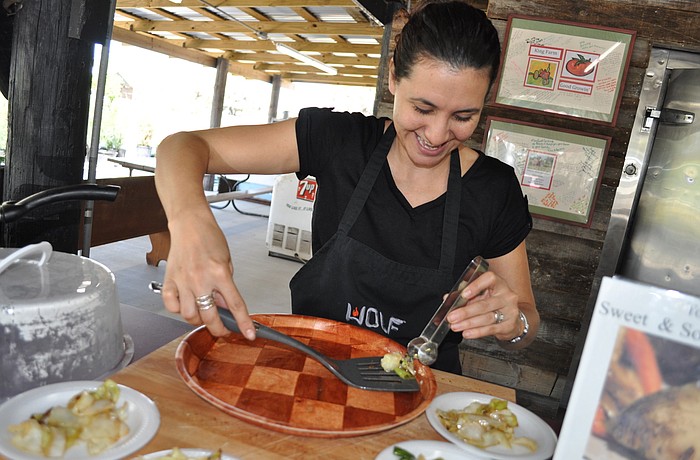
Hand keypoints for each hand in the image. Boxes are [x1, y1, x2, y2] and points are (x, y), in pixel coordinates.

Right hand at [159, 211, 255, 340]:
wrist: (190, 224)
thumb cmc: (209, 238)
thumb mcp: (227, 262)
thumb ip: (226, 286)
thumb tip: (226, 308)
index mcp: (220, 273)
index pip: (235, 305)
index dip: (244, 323)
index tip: (249, 334)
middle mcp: (201, 279)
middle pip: (210, 317)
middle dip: (219, 329)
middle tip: (222, 329)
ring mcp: (183, 281)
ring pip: (189, 315)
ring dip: (198, 319)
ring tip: (203, 312)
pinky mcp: (169, 280)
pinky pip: (171, 305)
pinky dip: (178, 309)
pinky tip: (185, 303)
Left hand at [445, 271, 523, 341]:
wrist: (511, 318)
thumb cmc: (493, 302)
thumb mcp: (480, 295)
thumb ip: (464, 296)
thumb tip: (447, 299)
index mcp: (498, 283)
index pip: (489, 279)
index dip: (476, 286)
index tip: (463, 294)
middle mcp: (506, 295)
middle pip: (484, 304)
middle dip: (465, 312)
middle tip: (452, 317)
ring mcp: (510, 310)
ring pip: (487, 318)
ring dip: (468, 323)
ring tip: (456, 326)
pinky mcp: (509, 325)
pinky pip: (491, 329)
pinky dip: (477, 332)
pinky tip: (467, 332)